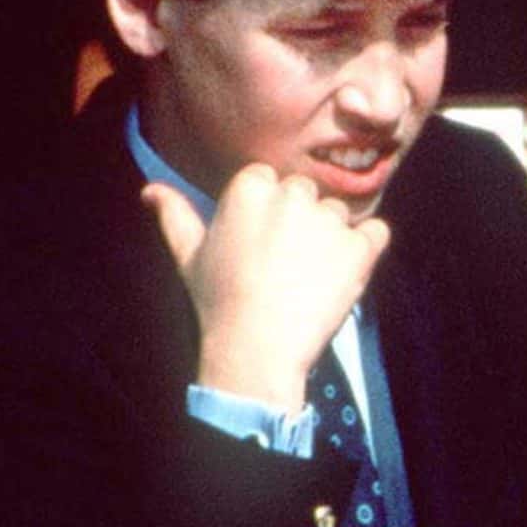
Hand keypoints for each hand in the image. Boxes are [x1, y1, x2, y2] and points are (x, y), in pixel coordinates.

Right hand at [146, 166, 387, 412]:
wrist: (257, 346)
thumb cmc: (218, 301)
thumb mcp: (189, 255)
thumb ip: (175, 216)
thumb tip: (151, 189)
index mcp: (250, 188)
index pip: (269, 179)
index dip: (267, 211)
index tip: (261, 242)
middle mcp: (292, 195)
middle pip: (306, 193)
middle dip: (300, 219)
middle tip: (284, 262)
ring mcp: (329, 220)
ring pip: (338, 213)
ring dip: (331, 236)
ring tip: (308, 275)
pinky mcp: (360, 247)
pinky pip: (375, 232)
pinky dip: (365, 248)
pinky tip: (342, 273)